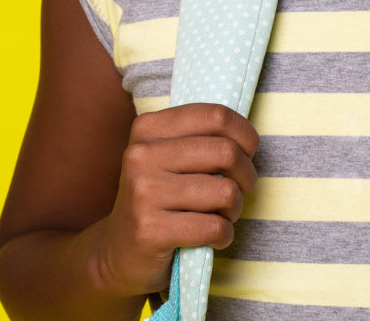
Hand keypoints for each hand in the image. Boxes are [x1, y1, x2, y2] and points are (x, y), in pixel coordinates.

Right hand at [94, 103, 258, 296]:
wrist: (120, 252)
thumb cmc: (160, 198)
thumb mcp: (169, 157)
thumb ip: (201, 138)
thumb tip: (249, 139)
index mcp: (148, 128)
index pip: (217, 116)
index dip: (245, 136)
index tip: (247, 153)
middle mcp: (141, 155)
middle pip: (227, 152)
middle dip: (246, 176)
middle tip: (238, 190)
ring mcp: (143, 192)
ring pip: (225, 192)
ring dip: (234, 209)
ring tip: (221, 215)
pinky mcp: (149, 230)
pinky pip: (214, 227)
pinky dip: (224, 235)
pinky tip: (211, 237)